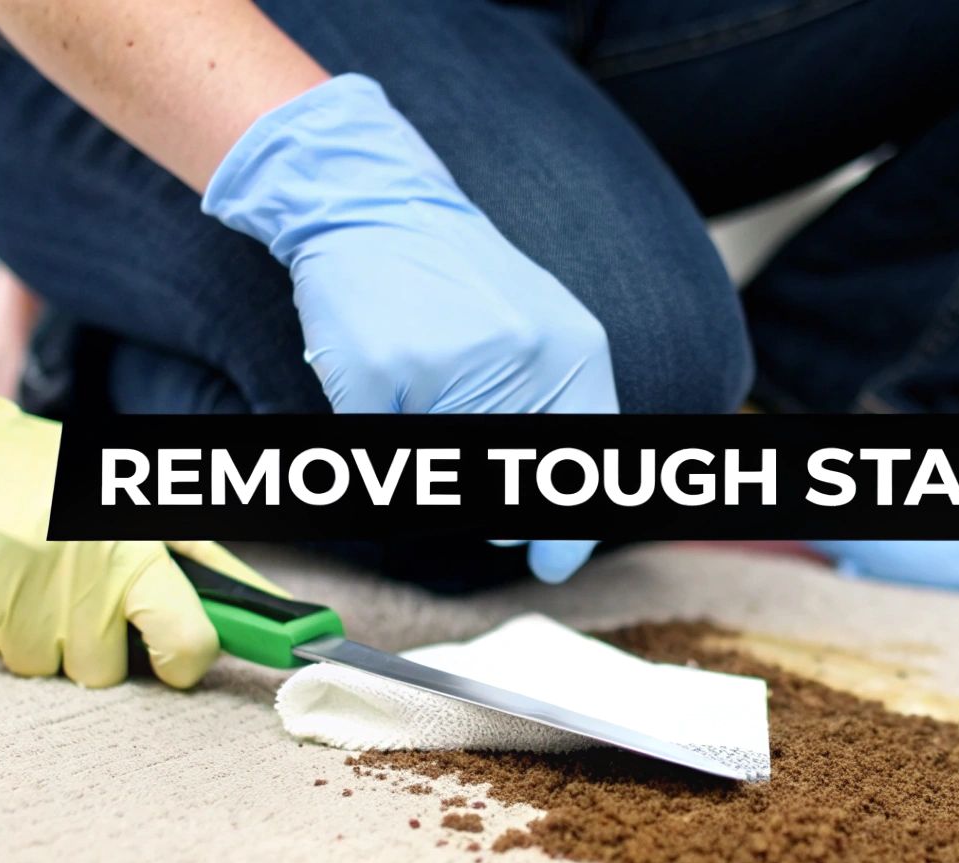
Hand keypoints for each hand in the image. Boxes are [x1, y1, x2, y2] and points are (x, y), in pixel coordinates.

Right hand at [0, 295, 282, 686]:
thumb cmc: (24, 467)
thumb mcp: (118, 488)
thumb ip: (186, 546)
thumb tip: (257, 601)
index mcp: (130, 541)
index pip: (187, 635)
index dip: (190, 660)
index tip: (183, 662)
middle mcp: (77, 574)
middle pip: (107, 668)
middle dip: (98, 645)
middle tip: (77, 594)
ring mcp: (15, 599)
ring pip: (48, 666)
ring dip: (40, 634)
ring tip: (22, 574)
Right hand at [203, 73, 611, 581]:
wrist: (377, 203)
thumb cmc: (458, 281)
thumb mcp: (538, 336)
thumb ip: (559, 423)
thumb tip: (559, 549)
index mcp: (573, 352)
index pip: (584, 466)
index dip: (568, 530)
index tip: (553, 562)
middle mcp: (522, 358)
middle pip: (505, 489)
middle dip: (486, 499)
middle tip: (455, 435)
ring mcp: (449, 366)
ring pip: (440, 472)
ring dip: (425, 448)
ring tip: (418, 388)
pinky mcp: (379, 372)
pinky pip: (379, 450)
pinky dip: (374, 428)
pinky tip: (379, 381)